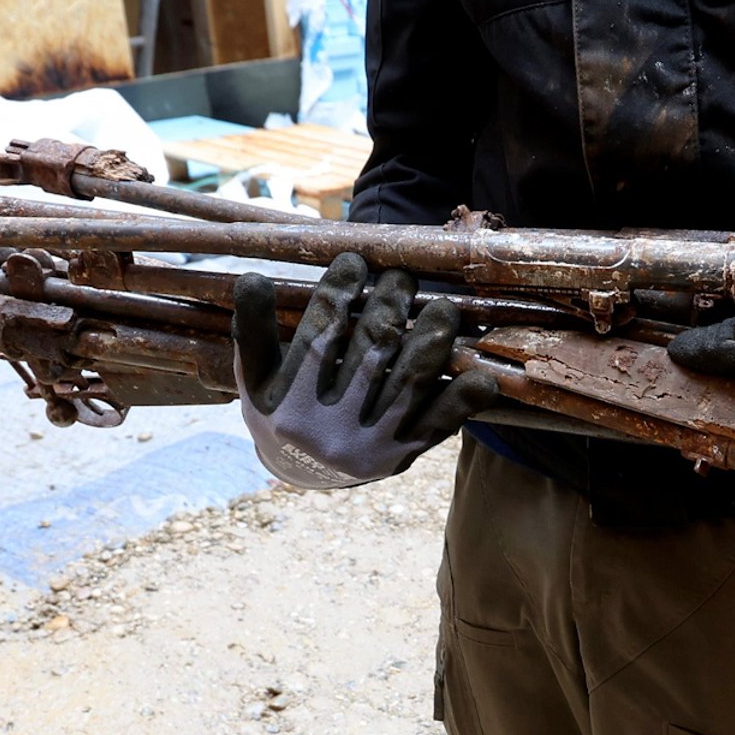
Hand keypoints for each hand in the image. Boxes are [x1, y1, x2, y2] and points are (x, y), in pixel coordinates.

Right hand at [233, 253, 495, 488]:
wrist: (302, 473)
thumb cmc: (279, 409)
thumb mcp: (255, 375)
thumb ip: (253, 329)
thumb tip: (252, 277)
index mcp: (290, 402)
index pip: (318, 338)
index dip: (338, 295)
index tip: (355, 261)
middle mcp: (330, 426)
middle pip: (369, 357)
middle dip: (389, 311)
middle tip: (403, 276)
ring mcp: (369, 444)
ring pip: (407, 387)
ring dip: (430, 345)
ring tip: (444, 309)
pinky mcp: (400, 457)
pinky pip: (436, 428)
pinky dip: (461, 403)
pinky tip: (481, 379)